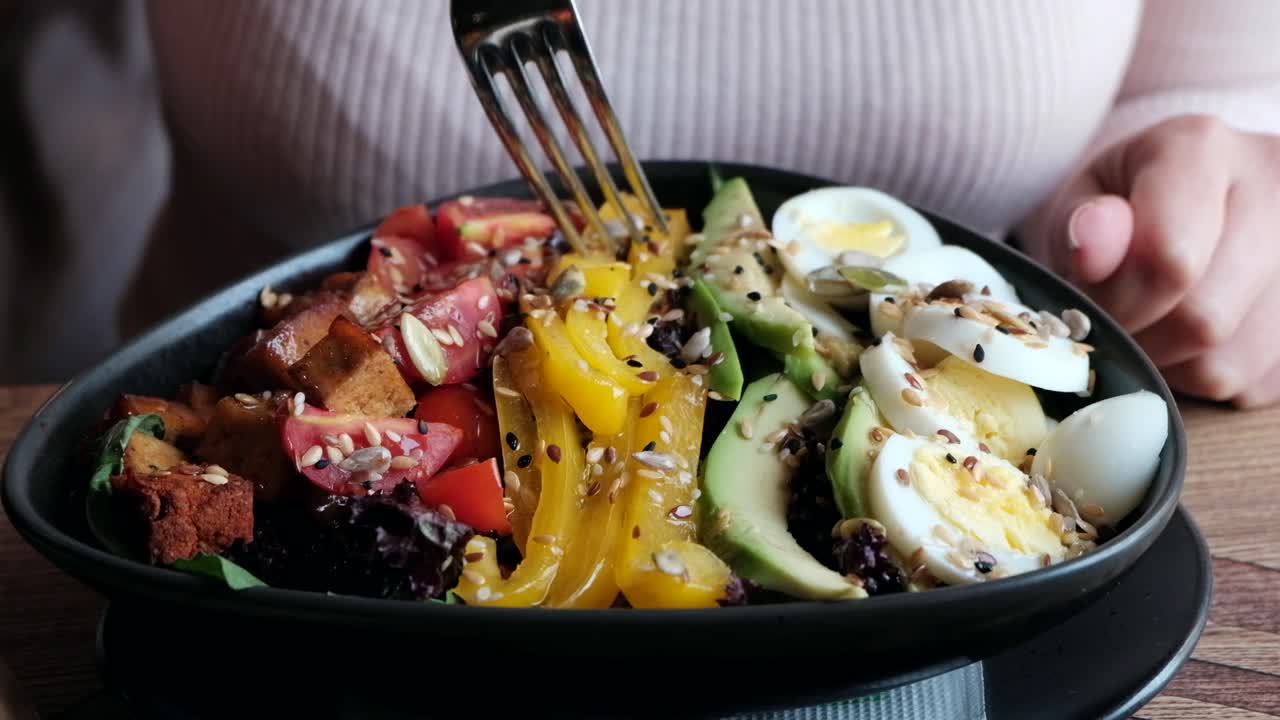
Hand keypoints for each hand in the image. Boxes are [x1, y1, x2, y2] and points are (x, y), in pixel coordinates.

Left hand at [1025, 114, 1279, 407]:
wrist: (1191, 199)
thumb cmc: (1127, 202)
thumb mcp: (1085, 200)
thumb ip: (1081, 226)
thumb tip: (1092, 249)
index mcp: (1200, 149)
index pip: (1168, 258)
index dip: (1117, 304)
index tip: (1092, 307)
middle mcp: (1276, 188)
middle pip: (1204, 318)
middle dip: (1143, 340)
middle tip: (1119, 325)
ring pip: (1230, 363)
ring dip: (1175, 367)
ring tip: (1158, 327)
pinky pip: (1256, 383)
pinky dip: (1212, 379)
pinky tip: (1198, 340)